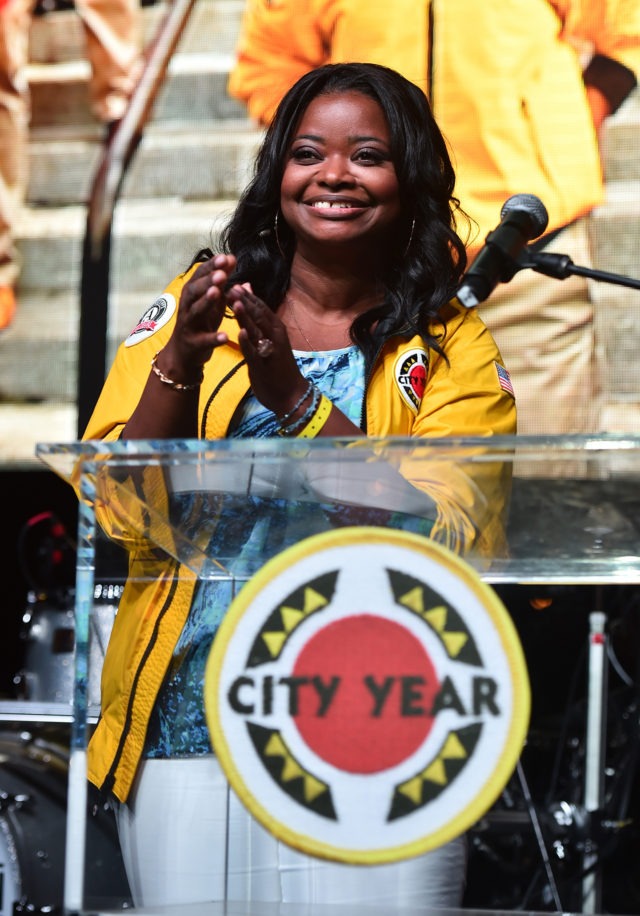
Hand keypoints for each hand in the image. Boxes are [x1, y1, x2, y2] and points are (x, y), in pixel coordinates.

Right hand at [160, 253, 235, 380]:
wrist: (184, 353)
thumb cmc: (200, 322)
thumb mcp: (212, 300)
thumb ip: (221, 281)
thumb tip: (231, 258)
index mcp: (192, 294)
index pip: (199, 276)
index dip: (211, 267)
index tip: (225, 257)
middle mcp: (187, 307)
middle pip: (193, 291)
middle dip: (207, 281)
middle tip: (221, 273)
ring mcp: (188, 326)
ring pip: (195, 312)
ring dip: (206, 302)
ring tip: (217, 293)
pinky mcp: (193, 344)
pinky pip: (203, 341)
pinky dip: (213, 338)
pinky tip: (225, 336)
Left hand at [228, 285, 307, 416]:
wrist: (291, 395)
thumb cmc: (279, 367)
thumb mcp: (270, 340)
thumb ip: (259, 320)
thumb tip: (251, 295)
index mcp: (275, 329)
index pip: (260, 307)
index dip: (246, 295)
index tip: (232, 282)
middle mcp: (274, 336)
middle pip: (258, 315)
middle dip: (244, 300)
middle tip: (230, 286)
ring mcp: (270, 351)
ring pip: (256, 330)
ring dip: (245, 316)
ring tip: (234, 301)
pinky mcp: (263, 366)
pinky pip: (254, 352)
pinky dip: (247, 342)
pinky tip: (240, 332)